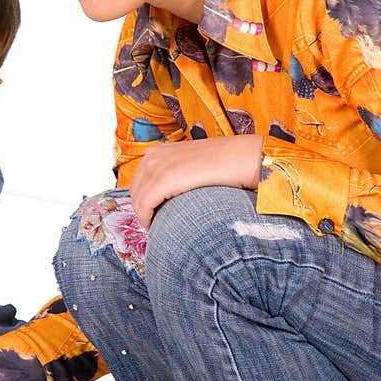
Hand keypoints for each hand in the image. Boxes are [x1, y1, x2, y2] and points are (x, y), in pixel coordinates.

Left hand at [130, 135, 263, 229]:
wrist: (245, 158)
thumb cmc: (224, 165)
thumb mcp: (192, 166)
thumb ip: (176, 176)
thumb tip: (169, 198)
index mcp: (157, 152)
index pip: (138, 183)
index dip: (143, 202)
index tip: (153, 217)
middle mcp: (153, 156)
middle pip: (135, 192)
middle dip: (142, 211)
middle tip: (157, 225)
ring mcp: (158, 166)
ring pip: (137, 201)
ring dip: (145, 217)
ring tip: (160, 228)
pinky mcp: (165, 178)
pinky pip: (144, 205)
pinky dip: (146, 219)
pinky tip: (157, 227)